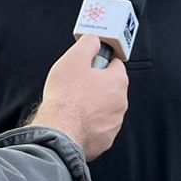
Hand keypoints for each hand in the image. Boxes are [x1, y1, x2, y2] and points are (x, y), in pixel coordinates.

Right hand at [31, 35, 128, 159]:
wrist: (59, 133)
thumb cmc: (66, 98)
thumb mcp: (73, 59)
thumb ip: (88, 44)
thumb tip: (94, 40)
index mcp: (118, 81)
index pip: (115, 64)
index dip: (98, 63)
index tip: (87, 66)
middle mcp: (121, 103)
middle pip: (110, 87)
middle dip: (95, 85)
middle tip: (76, 86)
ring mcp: (114, 123)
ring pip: (105, 108)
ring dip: (92, 105)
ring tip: (73, 104)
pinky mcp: (105, 140)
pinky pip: (98, 126)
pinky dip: (89, 123)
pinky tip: (75, 120)